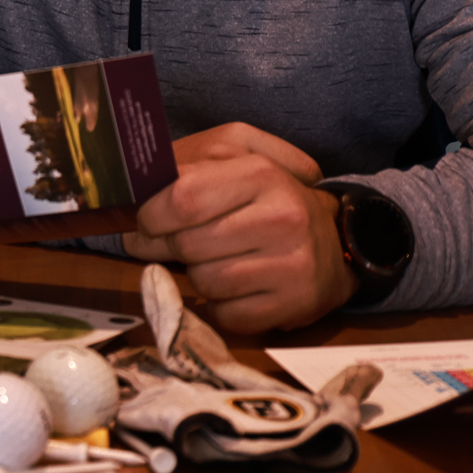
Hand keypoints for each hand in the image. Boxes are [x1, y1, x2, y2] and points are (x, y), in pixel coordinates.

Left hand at [118, 122, 353, 332]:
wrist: (337, 238)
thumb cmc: (268, 194)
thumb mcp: (234, 156)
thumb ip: (187, 163)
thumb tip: (135, 192)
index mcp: (261, 173)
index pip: (182, 199)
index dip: (150, 215)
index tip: (145, 221)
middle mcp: (282, 218)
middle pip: (187, 245)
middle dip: (166, 247)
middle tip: (171, 242)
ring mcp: (292, 265)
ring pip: (204, 282)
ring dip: (196, 275)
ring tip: (213, 259)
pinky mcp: (294, 305)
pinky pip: (225, 316)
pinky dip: (217, 306)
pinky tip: (233, 288)